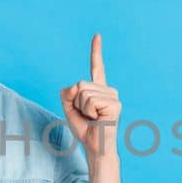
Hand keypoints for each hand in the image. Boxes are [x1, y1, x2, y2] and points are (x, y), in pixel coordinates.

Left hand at [59, 33, 122, 160]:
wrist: (95, 147)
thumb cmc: (84, 129)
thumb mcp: (68, 108)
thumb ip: (66, 93)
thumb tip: (76, 85)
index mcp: (98, 89)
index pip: (97, 67)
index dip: (96, 51)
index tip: (97, 35)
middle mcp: (108, 90)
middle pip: (80, 84)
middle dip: (76, 102)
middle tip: (87, 116)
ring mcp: (113, 96)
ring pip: (84, 93)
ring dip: (82, 108)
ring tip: (92, 118)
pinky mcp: (115, 104)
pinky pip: (90, 101)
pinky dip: (88, 112)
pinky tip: (98, 119)